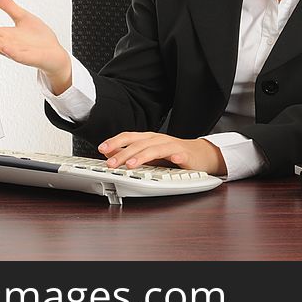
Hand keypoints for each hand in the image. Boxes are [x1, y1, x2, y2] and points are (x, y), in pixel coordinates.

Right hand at [0, 0, 71, 92]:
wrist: (55, 57)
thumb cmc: (39, 40)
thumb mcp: (22, 17)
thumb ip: (8, 5)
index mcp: (5, 36)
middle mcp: (9, 45)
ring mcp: (20, 52)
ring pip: (3, 48)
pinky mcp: (32, 58)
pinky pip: (21, 56)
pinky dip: (13, 53)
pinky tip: (7, 48)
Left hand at [98, 132, 226, 175]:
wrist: (199, 155)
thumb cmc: (173, 155)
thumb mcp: (148, 155)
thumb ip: (130, 154)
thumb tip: (109, 155)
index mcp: (148, 139)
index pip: (129, 137)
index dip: (115, 142)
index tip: (102, 148)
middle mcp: (158, 140)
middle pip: (138, 144)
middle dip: (123, 154)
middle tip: (111, 164)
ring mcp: (172, 146)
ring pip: (155, 149)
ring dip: (142, 156)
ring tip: (131, 164)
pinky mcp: (185, 154)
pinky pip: (179, 154)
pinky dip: (176, 156)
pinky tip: (173, 160)